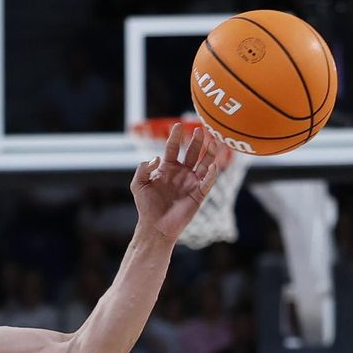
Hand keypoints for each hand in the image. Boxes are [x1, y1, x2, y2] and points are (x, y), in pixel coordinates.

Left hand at [129, 121, 221, 243]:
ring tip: (214, 141)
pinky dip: (211, 174)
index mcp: (167, 168)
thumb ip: (143, 169)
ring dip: (210, 153)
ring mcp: (191, 182)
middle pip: (192, 152)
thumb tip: (156, 157)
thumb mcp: (138, 184)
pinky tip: (213, 166)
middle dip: (197, 141)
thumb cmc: (146, 207)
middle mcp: (181, 172)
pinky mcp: (198, 194)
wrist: (155, 227)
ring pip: (204, 163)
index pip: (173, 148)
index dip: (176, 137)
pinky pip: (207, 182)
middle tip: (201, 129)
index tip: (178, 125)